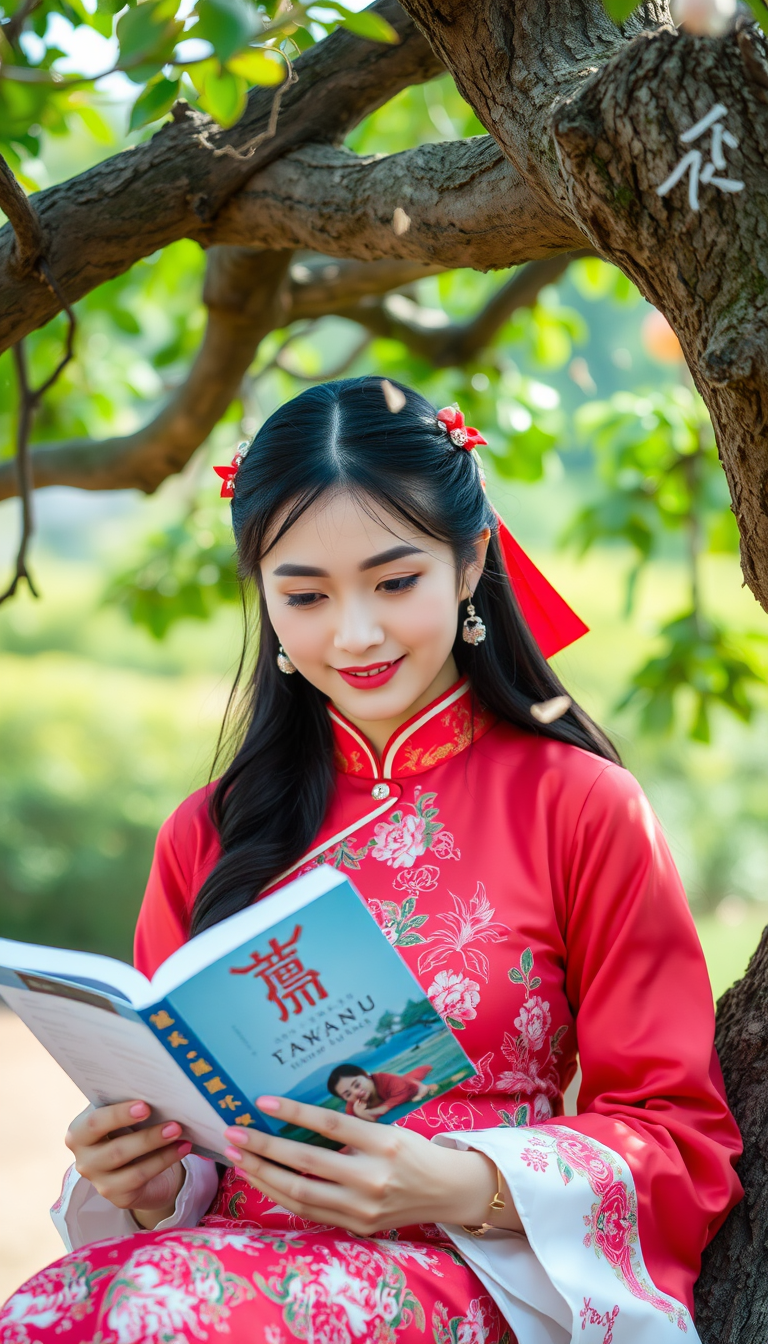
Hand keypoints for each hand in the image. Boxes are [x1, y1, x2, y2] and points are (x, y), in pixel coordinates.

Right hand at [65, 1100, 190, 1228]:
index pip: (94, 1123)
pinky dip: (164, 1160)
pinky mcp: (117, 1197)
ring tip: (179, 1133)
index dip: (118, 1115)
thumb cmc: (126, 1128)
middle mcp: (84, 1160)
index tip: (145, 1106)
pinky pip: (141, 1177)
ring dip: (159, 1148)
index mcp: (79, 1132)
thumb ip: (128, 1105)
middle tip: (174, 1124)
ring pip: (131, 1167)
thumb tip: (155, 1091)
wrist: (135, 1163)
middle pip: (115, 1149)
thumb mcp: (121, 1116)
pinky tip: (182, 1148)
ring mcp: (99, 1181)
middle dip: (147, 1136)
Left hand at [223, 1095, 521, 1235]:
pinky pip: (311, 1212)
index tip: (262, 1102)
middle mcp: (373, 1177)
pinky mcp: (358, 1227)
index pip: (330, 1125)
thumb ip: (349, 1129)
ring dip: (265, 1175)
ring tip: (239, 1158)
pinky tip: (263, 1180)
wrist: (447, 1190)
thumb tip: (297, 1116)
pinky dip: (282, 1196)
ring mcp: (364, 1207)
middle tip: (234, 1133)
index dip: (294, 1113)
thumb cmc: (412, 1151)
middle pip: (307, 1163)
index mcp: (384, 1143)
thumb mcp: (388, 1129)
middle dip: (265, 1148)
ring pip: (302, 1193)